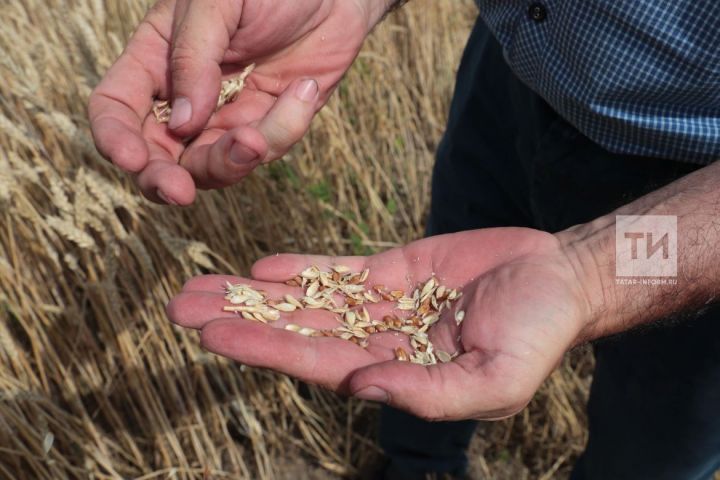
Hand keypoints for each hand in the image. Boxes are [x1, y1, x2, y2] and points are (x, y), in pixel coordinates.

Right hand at [89, 0, 389, 204]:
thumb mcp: (217, 3)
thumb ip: (193, 57)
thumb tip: (184, 123)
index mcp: (156, 60)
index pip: (116, 107)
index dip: (115, 138)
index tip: (131, 160)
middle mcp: (185, 98)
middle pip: (157, 157)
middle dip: (163, 180)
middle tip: (180, 191)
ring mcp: (227, 118)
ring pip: (211, 168)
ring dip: (229, 162)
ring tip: (254, 137)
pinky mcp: (268, 128)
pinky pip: (267, 150)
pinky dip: (286, 128)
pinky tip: (304, 88)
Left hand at [167, 228, 592, 420]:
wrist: (560, 277)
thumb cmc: (538, 333)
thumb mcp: (496, 378)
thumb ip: (428, 392)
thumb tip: (359, 388)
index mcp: (397, 375)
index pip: (316, 362)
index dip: (263, 349)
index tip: (212, 335)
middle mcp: (379, 343)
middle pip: (296, 330)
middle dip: (241, 321)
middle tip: (180, 307)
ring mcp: (383, 305)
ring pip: (309, 298)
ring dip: (256, 293)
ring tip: (203, 285)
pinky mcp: (394, 270)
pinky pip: (338, 269)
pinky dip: (301, 267)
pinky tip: (262, 267)